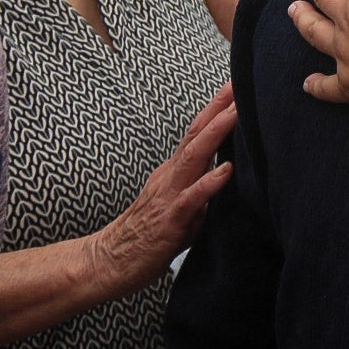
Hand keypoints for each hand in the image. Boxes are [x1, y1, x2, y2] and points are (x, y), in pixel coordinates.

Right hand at [90, 82, 235, 293]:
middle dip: (218, 109)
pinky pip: (191, 198)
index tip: (235, 86)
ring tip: (236, 112)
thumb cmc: (148, 234)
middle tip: (238, 85)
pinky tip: (227, 170)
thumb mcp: (179, 203)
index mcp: (174, 171)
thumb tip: (230, 174)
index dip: (215, 110)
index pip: (197, 134)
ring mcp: (169, 195)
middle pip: (196, 136)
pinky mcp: (170, 219)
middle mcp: (171, 176)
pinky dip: (209, 183)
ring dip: (216, 133)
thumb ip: (201, 186)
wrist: (109, 263)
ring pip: (194, 158)